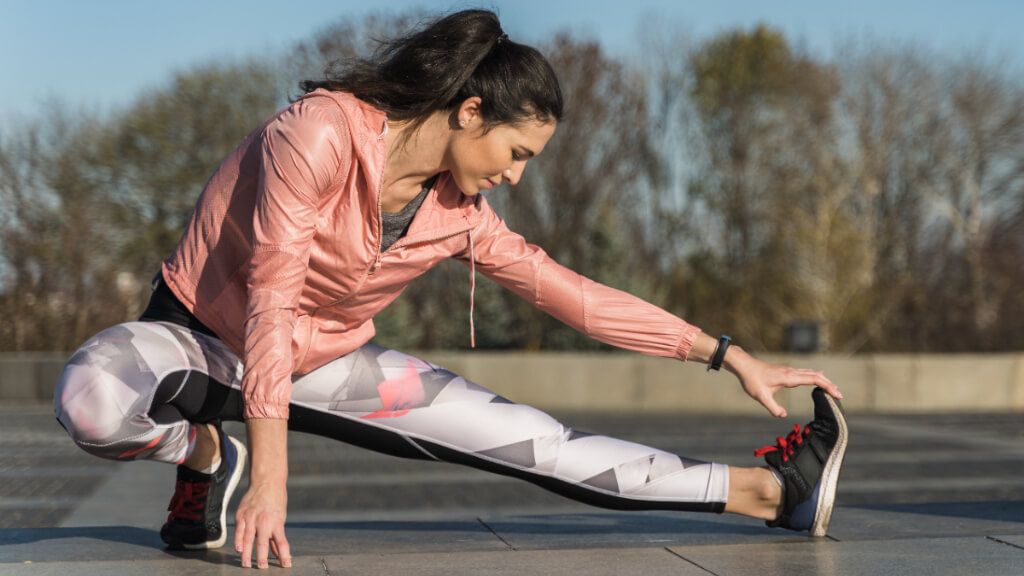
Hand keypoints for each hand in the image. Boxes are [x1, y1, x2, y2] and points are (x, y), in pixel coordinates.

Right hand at [235, 481, 290, 568]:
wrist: (266, 481)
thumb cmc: (276, 502)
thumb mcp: (280, 518)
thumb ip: (276, 537)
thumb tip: (278, 554)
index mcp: (276, 522)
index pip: (282, 542)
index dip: (284, 555)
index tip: (286, 565)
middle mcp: (263, 520)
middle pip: (262, 543)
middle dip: (262, 558)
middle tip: (262, 569)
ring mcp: (251, 517)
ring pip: (248, 539)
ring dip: (247, 553)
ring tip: (246, 565)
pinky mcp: (241, 514)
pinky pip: (239, 530)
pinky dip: (238, 540)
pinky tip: (238, 549)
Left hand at [726, 349, 842, 417]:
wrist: (744, 366)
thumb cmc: (751, 380)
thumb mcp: (760, 396)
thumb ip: (772, 407)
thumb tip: (783, 415)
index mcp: (788, 377)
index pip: (814, 379)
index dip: (827, 386)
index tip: (837, 394)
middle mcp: (791, 372)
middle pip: (816, 375)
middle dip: (829, 384)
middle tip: (840, 395)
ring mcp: (789, 370)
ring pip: (811, 373)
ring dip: (823, 379)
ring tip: (833, 389)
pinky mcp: (785, 371)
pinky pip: (805, 372)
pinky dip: (815, 376)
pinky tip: (818, 377)